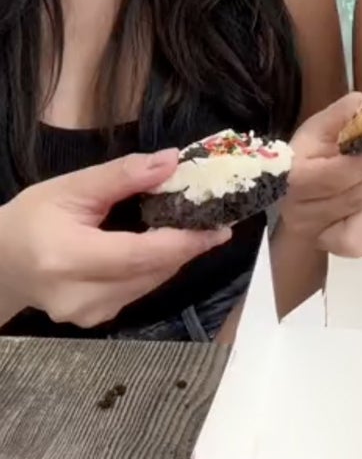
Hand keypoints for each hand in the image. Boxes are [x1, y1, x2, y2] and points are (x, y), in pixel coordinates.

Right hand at [0, 153, 231, 327]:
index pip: (141, 254)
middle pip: (152, 270)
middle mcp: (79, 295)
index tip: (220, 226)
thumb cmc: (31, 220)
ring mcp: (88, 313)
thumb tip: (172, 161)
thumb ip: (122, 176)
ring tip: (191, 227)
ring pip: (151, 282)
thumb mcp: (70, 188)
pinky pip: (139, 290)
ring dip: (175, 256)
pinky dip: (155, 268)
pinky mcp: (95, 320)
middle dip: (187, 245)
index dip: (185, 241)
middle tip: (213, 219)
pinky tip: (159, 247)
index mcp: (68, 259)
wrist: (0, 264)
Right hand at [279, 92, 361, 257]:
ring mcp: (320, 238)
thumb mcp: (325, 127)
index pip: (330, 177)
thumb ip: (345, 112)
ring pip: (358, 236)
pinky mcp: (342, 251)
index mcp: (291, 180)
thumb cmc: (319, 154)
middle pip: (353, 200)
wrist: (316, 187)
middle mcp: (301, 214)